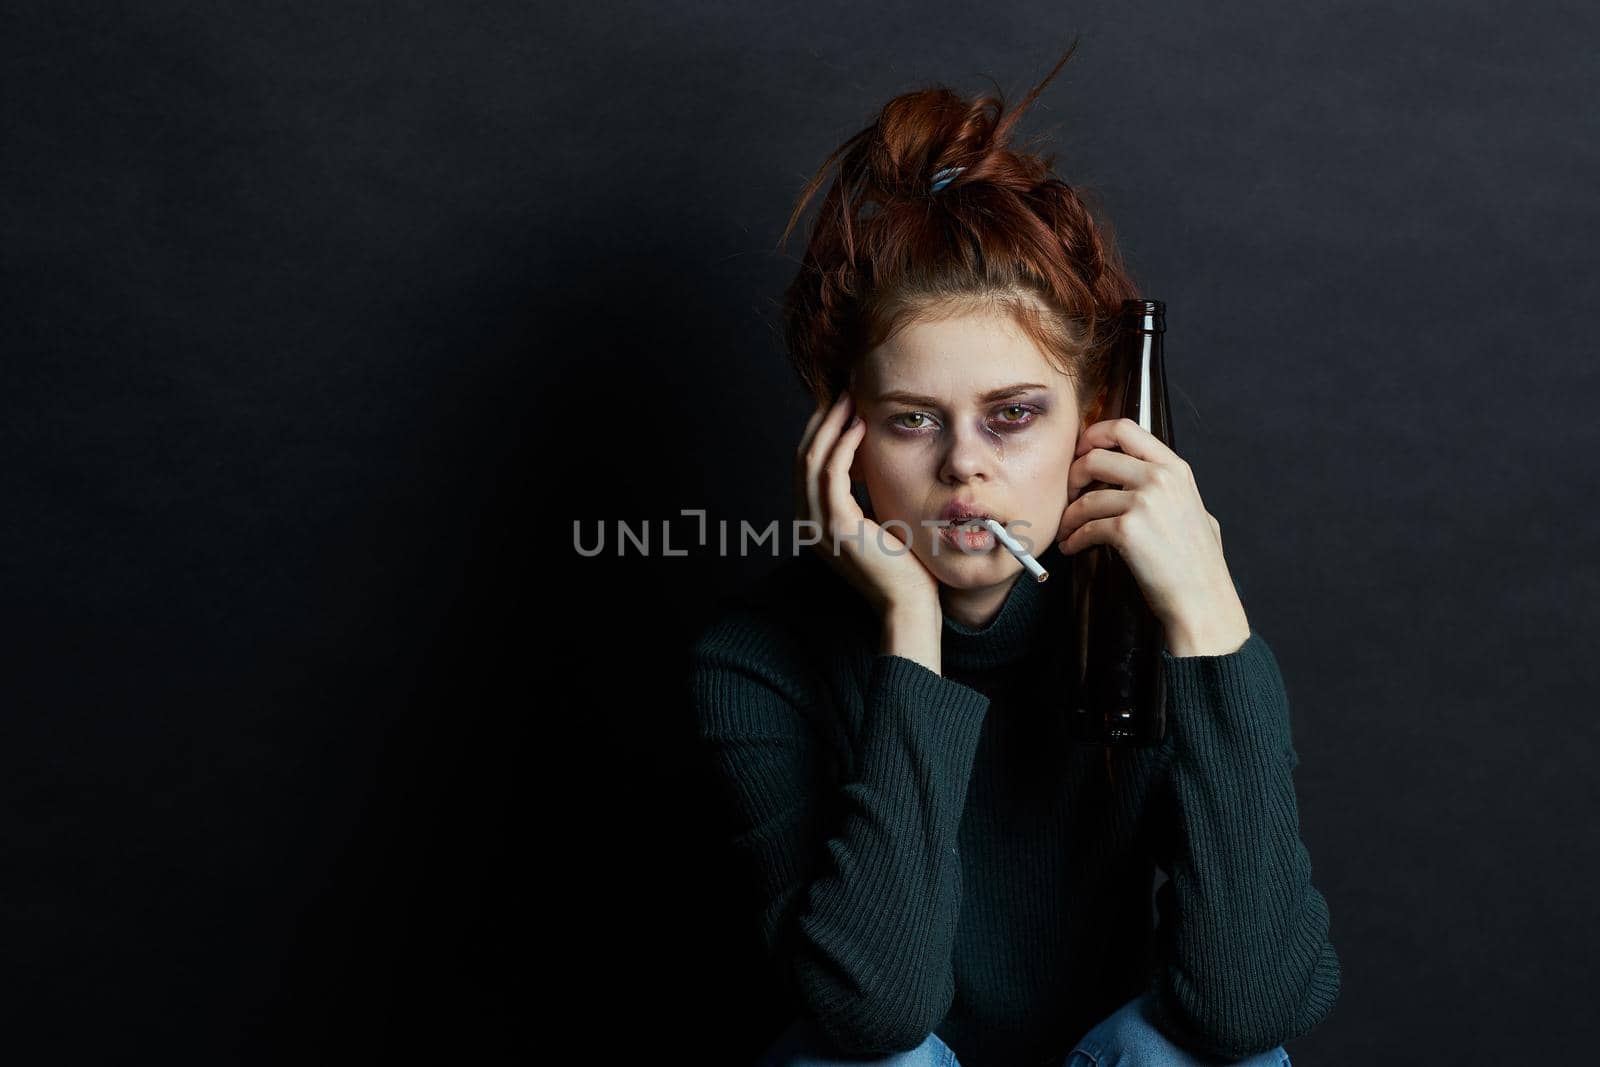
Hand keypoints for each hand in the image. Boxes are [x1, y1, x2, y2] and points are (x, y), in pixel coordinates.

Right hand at [795, 391, 941, 621]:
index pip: (806, 465)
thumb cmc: (902, 567)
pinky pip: (831, 474)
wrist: (907, 605)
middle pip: (802, 457)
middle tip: (841, 390)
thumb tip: (868, 461)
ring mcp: (818, 525)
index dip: (819, 431)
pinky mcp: (836, 526)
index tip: (839, 403)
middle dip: (820, 420)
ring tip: (849, 399)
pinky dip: (842, 445)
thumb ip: (863, 496)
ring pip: (811, 460)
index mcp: (813, 522)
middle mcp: (807, 522)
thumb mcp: (876, 523)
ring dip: (830, 425)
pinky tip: (858, 426)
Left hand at [1055, 417, 1248, 654]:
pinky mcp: (1127, 530)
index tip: (1080, 453)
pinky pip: (1085, 527)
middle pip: (1095, 457)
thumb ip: (1170, 486)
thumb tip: (1142, 472)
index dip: (1093, 436)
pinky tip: (1072, 547)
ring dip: (1068, 516)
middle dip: (1072, 477)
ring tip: (1066, 530)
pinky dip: (1073, 538)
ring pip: (1085, 497)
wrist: (1203, 599)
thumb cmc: (1198, 562)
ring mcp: (1144, 502)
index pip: (1125, 428)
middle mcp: (1159, 478)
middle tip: (1067, 496)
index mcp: (1175, 468)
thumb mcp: (1194, 508)